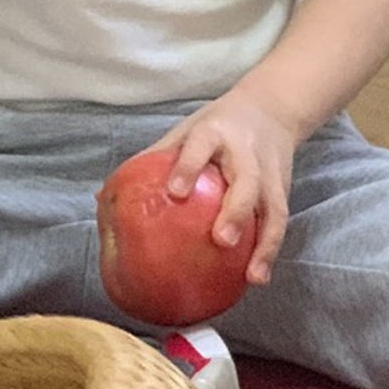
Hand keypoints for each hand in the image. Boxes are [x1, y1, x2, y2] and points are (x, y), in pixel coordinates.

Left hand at [150, 92, 296, 283]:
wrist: (270, 110)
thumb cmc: (215, 128)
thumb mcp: (183, 132)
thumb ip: (152, 162)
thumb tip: (103, 199)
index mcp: (214, 133)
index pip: (201, 147)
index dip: (189, 168)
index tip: (175, 192)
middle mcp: (246, 153)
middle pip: (247, 181)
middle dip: (236, 211)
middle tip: (221, 240)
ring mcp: (270, 173)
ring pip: (273, 208)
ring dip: (264, 243)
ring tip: (251, 276)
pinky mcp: (284, 190)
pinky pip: (280, 222)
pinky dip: (270, 251)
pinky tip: (255, 277)